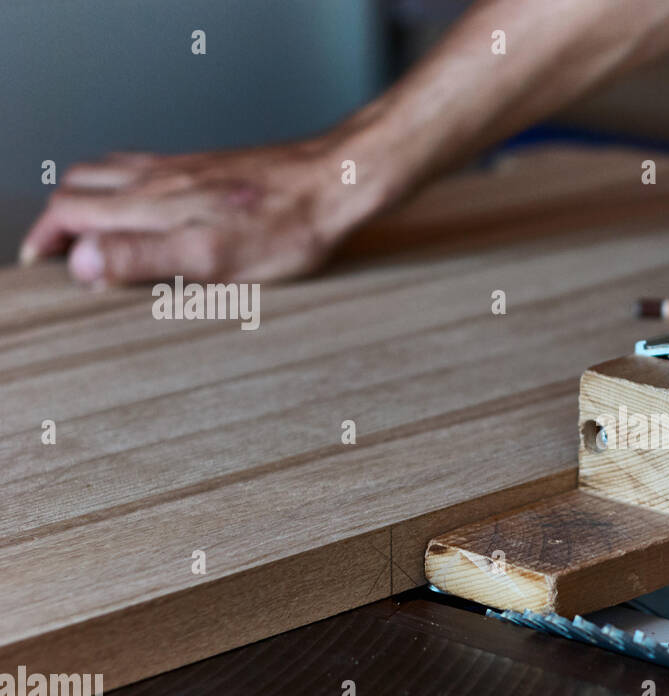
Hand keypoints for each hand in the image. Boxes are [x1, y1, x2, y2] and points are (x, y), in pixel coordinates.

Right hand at [19, 132, 371, 285]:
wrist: (335, 182)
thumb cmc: (286, 227)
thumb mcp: (213, 259)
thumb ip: (144, 258)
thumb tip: (83, 262)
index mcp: (153, 204)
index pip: (72, 212)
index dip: (48, 239)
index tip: (41, 264)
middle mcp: (160, 178)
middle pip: (81, 186)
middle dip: (59, 217)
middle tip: (57, 249)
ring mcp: (184, 168)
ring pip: (110, 170)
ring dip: (87, 196)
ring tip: (87, 226)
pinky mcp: (209, 166)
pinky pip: (145, 166)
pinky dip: (122, 183)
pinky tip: (144, 202)